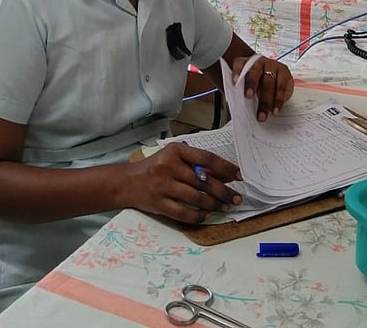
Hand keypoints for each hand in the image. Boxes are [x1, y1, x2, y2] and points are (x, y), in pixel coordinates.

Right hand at [126, 142, 242, 223]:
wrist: (128, 181)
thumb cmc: (156, 167)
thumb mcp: (174, 157)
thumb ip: (196, 163)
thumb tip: (225, 175)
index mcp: (175, 150)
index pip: (206, 158)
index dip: (225, 168)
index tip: (238, 176)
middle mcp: (169, 166)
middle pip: (204, 181)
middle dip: (224, 192)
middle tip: (236, 198)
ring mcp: (163, 186)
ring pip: (197, 198)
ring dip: (214, 204)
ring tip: (224, 206)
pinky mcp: (159, 204)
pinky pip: (184, 213)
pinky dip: (199, 216)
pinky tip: (206, 214)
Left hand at [232, 55, 293, 120]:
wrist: (267, 73)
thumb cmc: (252, 80)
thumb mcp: (243, 84)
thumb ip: (239, 91)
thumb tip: (236, 105)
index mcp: (245, 62)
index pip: (239, 64)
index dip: (236, 72)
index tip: (234, 81)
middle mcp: (259, 62)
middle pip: (255, 73)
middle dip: (251, 85)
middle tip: (248, 97)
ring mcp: (273, 66)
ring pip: (269, 82)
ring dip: (266, 100)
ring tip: (263, 114)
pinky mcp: (284, 73)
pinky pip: (282, 88)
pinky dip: (278, 101)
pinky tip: (275, 109)